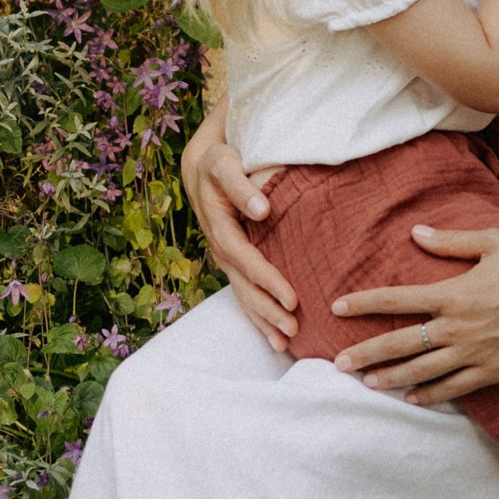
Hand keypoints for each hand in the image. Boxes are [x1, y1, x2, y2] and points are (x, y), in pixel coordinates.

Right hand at [181, 111, 295, 347]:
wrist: (203, 161)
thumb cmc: (222, 158)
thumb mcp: (226, 162)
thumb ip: (241, 184)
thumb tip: (263, 210)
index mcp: (218, 222)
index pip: (244, 256)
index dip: (267, 278)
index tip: (291, 298)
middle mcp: (219, 244)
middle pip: (243, 283)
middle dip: (267, 307)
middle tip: (295, 326)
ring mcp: (224, 255)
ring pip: (242, 293)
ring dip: (263, 318)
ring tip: (287, 340)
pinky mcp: (232, 261)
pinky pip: (244, 293)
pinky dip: (258, 317)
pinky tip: (276, 339)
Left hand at [331, 226, 498, 400]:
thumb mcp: (491, 241)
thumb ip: (449, 241)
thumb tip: (414, 233)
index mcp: (453, 292)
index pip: (397, 300)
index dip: (364, 303)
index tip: (338, 307)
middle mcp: (458, 326)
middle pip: (401, 343)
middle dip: (366, 353)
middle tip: (337, 363)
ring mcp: (475, 353)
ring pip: (423, 371)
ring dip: (391, 378)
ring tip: (366, 383)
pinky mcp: (494, 371)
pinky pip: (455, 388)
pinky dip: (431, 395)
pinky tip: (412, 399)